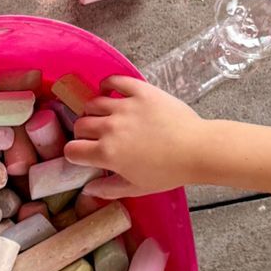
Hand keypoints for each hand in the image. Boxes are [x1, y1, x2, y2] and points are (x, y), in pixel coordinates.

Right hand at [63, 77, 212, 195]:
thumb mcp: (137, 188)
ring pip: (93, 103)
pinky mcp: (140, 91)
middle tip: (96, 136)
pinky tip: (109, 90)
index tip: (83, 154)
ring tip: (103, 115)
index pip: (73, 150)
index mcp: (107, 153)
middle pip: (80, 124)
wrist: (197, 149)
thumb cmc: (169, 172)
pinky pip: (115, 81)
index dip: (75, 153)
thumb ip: (109, 189)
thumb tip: (87, 189)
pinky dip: (107, 85)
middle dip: (83, 132)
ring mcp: (124, 107)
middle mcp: (110, 128)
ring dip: (93, 110)